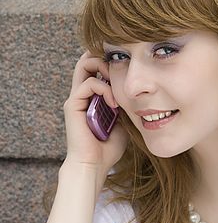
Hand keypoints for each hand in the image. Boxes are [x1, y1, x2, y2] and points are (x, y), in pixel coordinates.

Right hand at [62, 50, 127, 176]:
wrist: (94, 165)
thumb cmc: (109, 146)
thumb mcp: (123, 119)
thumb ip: (125, 103)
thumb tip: (140, 91)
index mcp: (92, 97)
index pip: (96, 67)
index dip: (110, 61)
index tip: (126, 67)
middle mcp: (81, 94)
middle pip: (86, 60)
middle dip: (103, 57)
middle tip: (119, 68)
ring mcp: (76, 98)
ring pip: (84, 64)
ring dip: (103, 66)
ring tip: (116, 80)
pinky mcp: (73, 105)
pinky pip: (89, 84)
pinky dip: (105, 88)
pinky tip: (114, 103)